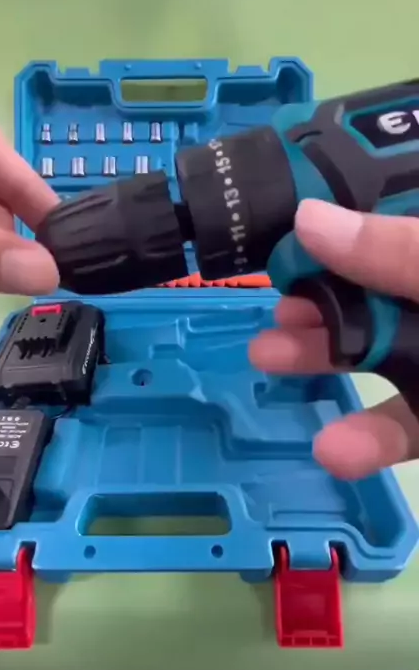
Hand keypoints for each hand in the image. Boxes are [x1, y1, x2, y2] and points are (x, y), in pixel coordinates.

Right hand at [249, 199, 418, 478]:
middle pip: (373, 288)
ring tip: (264, 355)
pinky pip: (405, 427)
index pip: (391, 221)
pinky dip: (366, 442)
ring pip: (381, 355)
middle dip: (319, 294)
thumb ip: (398, 252)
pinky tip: (331, 450)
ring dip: (322, 357)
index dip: (344, 220)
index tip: (288, 223)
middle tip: (273, 300)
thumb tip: (307, 220)